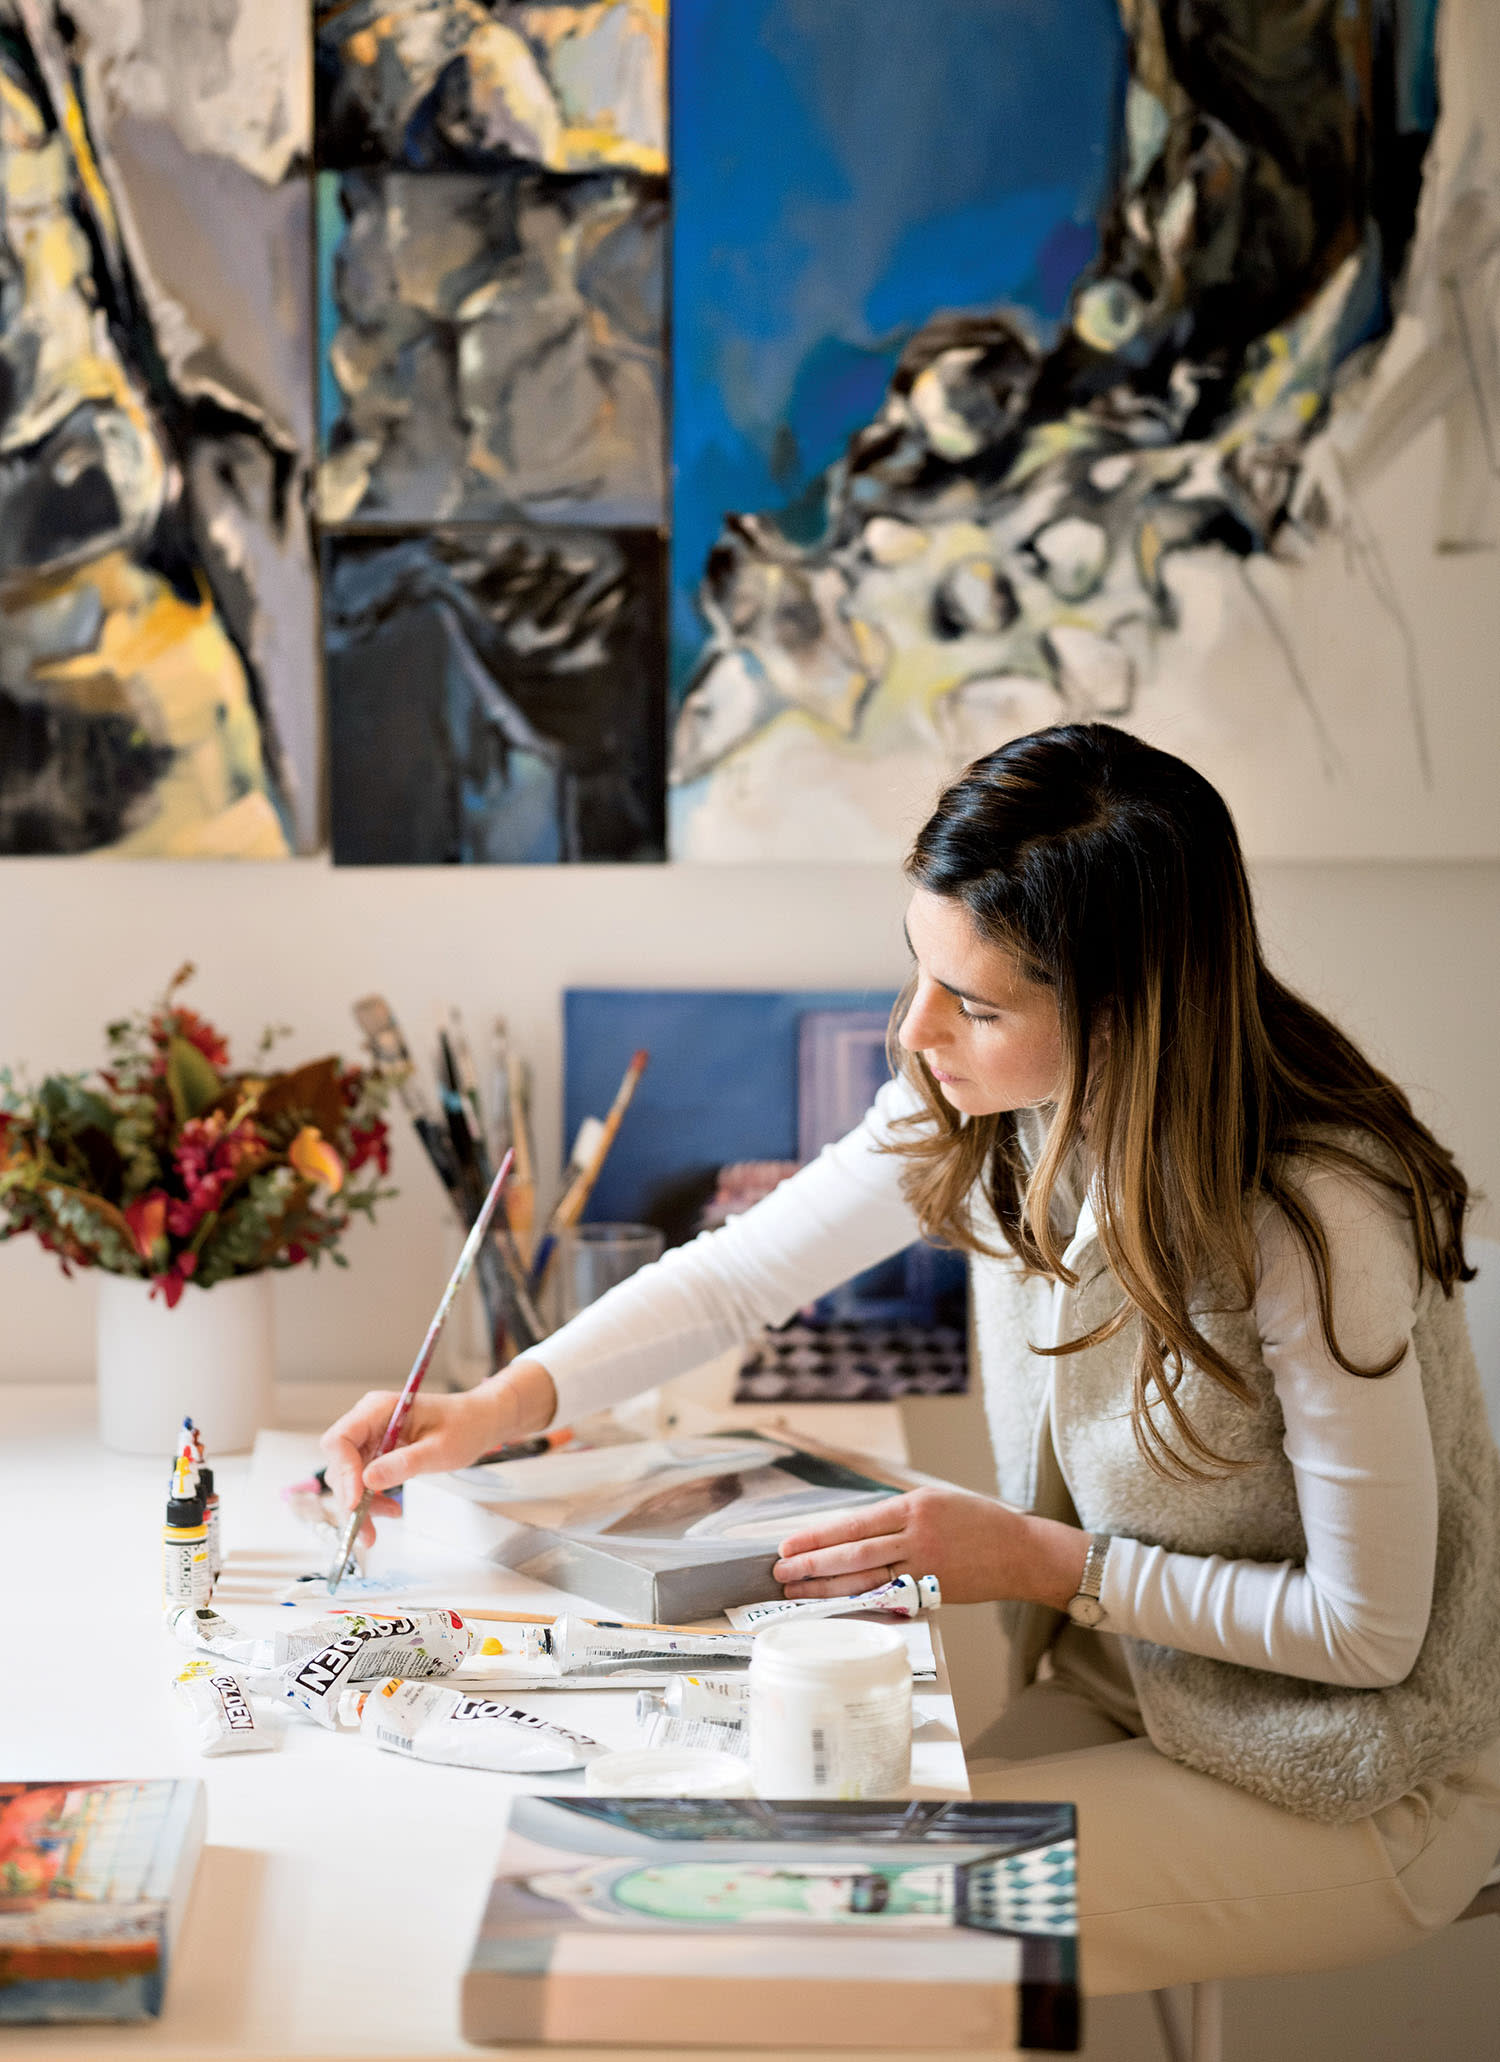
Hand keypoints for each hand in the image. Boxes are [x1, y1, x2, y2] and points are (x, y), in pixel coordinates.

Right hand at [319, 1357, 556, 1545]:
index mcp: (379, 1409)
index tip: (356, 1501)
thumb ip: (405, 1463)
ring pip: (349, 1476)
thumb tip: (368, 1480)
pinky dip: (372, 1499)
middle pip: (340, 1463)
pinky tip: (390, 1510)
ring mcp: (372, 1437)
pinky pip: (363, 1480)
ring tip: (385, 1520)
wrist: (479, 1422)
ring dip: (361, 1504)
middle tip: (366, 1528)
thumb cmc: (464, 1426)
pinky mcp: (378, 1452)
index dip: (343, 1471)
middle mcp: (368, 1421)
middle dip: (350, 1498)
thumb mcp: (440, 1449)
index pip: (341, 1439)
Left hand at [772, 1486, 1089, 1609]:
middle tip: (781, 1571)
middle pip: (854, 1552)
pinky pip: (890, 1596)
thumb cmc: (978, 1523)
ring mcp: (926, 1566)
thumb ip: (897, 1517)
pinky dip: (859, 1600)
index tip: (789, 1544)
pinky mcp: (934, 1591)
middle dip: (813, 1563)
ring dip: (827, 1586)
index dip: (818, 1536)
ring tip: (797, 1590)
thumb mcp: (937, 1503)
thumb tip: (852, 1534)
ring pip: (867, 1578)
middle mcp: (917, 1534)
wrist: (1021, 1551)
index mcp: (915, 1506)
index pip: (855, 1523)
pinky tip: (835, 1605)